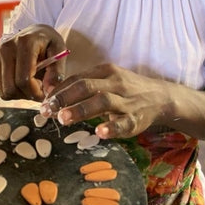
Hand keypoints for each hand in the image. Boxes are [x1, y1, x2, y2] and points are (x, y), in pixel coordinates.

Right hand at [0, 24, 67, 100]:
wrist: (35, 32)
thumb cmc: (49, 42)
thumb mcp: (60, 52)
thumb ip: (57, 71)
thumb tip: (49, 91)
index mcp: (24, 43)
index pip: (24, 79)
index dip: (35, 92)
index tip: (46, 92)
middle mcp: (7, 48)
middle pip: (11, 88)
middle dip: (28, 95)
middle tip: (40, 89)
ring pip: (5, 91)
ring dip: (21, 94)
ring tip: (33, 84)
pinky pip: (2, 88)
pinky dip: (15, 89)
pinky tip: (24, 80)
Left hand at [40, 63, 170, 138]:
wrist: (161, 97)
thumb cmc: (126, 89)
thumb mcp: (106, 80)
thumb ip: (83, 85)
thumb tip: (52, 93)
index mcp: (106, 72)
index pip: (78, 78)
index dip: (59, 90)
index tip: (43, 102)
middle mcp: (116, 83)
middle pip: (86, 86)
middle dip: (64, 98)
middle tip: (46, 111)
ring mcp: (127, 101)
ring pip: (103, 102)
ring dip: (82, 110)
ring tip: (63, 119)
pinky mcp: (137, 118)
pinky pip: (124, 123)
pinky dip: (112, 127)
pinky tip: (99, 132)